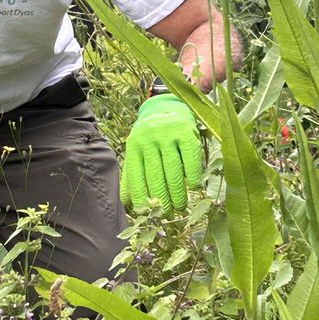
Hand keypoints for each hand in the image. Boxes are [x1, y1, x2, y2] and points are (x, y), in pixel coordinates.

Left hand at [120, 94, 202, 211]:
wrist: (168, 105)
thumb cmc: (151, 135)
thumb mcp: (137, 149)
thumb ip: (131, 173)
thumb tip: (126, 202)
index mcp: (134, 146)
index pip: (136, 177)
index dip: (141, 198)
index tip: (148, 214)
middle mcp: (149, 140)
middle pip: (155, 178)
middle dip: (162, 200)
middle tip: (168, 214)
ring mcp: (168, 136)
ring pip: (173, 172)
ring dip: (178, 193)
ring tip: (180, 206)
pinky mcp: (186, 133)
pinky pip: (190, 161)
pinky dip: (192, 177)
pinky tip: (192, 186)